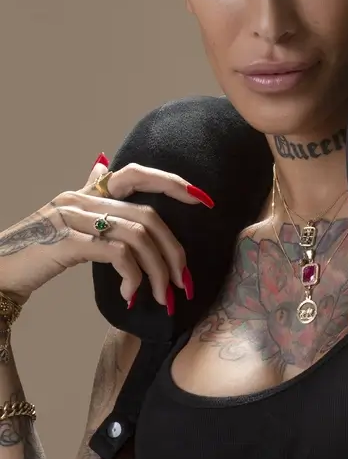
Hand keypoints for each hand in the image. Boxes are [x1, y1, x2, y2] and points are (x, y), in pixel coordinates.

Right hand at [0, 157, 211, 306]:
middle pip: (148, 216)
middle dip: (173, 250)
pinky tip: (131, 293)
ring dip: (158, 271)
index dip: (171, 183)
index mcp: (86, 191)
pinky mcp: (69, 242)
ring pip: (138, 236)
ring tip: (162, 296)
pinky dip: (133, 275)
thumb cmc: (34, 251)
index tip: (203, 200)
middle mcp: (82, 199)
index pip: (136, 174)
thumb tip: (102, 162)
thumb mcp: (64, 217)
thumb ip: (88, 192)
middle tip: (184, 282)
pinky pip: (118, 253)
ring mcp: (74, 218)